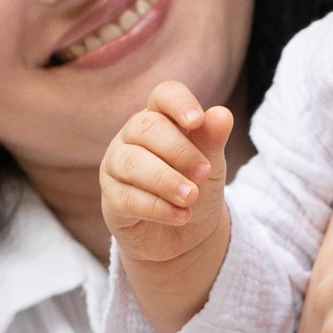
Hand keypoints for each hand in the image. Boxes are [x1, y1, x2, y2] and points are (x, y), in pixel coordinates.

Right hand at [101, 83, 235, 313]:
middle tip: (204, 173)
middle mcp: (132, 137)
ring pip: (131, 163)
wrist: (186, 236)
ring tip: (191, 197)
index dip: (179, 103)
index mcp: (160, 118)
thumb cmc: (195, 188)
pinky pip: (126, 198)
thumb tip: (221, 114)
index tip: (196, 121)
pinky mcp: (111, 199)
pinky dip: (157, 207)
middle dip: (179, 150)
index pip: (163, 95)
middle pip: (146, 128)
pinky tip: (180, 215)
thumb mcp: (210, 164)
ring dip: (165, 180)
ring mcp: (116, 166)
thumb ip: (213, 140)